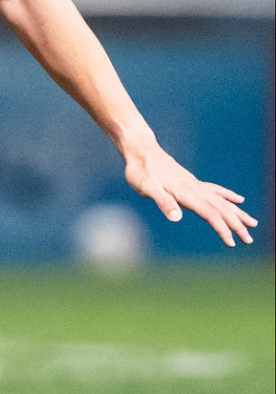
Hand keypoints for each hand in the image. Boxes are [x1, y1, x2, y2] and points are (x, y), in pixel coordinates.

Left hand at [123, 140, 256, 246]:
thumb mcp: (147, 187)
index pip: (210, 214)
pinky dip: (228, 196)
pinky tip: (239, 200)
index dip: (222, 228)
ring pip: (222, 201)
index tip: (231, 242)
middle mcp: (195, 189)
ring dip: (237, 213)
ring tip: (252, 223)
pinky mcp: (192, 182)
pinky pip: (216, 190)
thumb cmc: (141, 171)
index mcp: (186, 193)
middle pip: (222, 209)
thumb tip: (176, 217)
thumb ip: (163, 201)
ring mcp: (195, 185)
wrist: (141, 151)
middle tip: (249, 239)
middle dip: (237, 225)